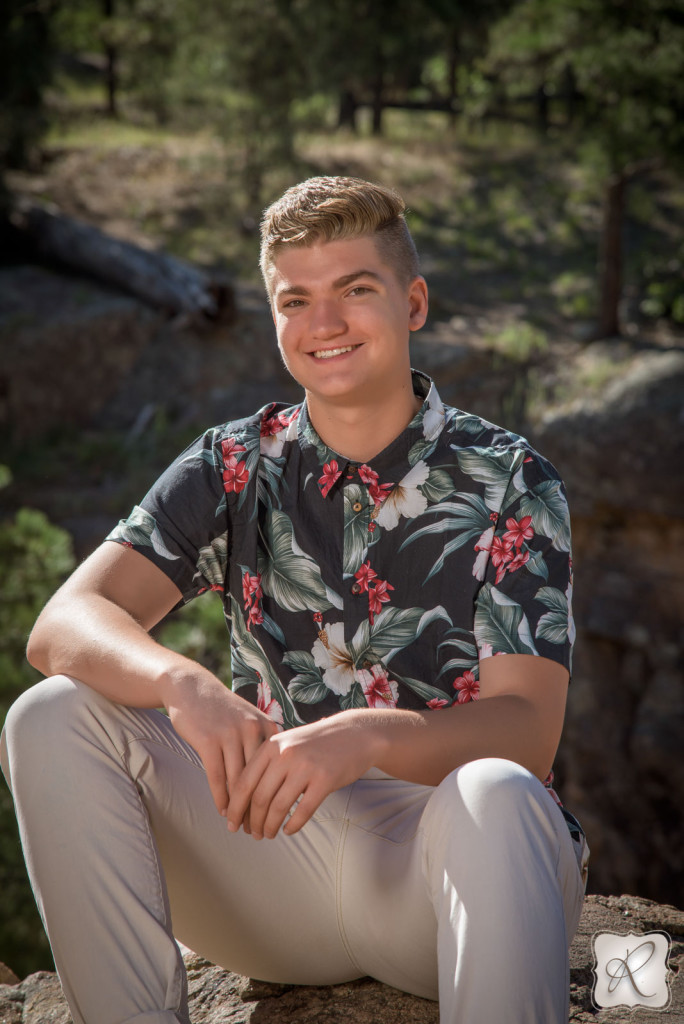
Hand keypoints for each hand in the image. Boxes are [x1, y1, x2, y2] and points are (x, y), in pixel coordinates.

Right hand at [161, 667, 278, 823]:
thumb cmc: (222, 710)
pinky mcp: (209, 741)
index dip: (275, 796)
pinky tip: (222, 811)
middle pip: (258, 779)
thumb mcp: (250, 719)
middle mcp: (253, 730)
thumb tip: (278, 777)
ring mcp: (230, 735)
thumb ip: (263, 744)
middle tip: (257, 831)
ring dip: (238, 808)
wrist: (192, 688)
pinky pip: (217, 777)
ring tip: (238, 826)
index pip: (276, 769)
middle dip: (258, 808)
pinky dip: (220, 797)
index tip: (274, 818)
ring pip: (237, 781)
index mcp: (267, 727)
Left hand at [225, 711, 379, 839]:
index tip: (232, 823)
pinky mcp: (325, 780)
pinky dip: (292, 826)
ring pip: (278, 807)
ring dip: (270, 827)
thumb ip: (266, 764)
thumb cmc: (317, 743)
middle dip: (252, 821)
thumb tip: (242, 800)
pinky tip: (288, 830)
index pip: (244, 783)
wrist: (354, 733)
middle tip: (252, 834)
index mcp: (271, 746)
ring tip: (268, 834)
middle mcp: (285, 755)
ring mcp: (305, 767)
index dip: (235, 808)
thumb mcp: (287, 743)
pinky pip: (303, 811)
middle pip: (259, 798)